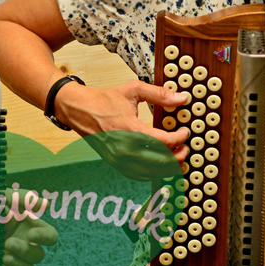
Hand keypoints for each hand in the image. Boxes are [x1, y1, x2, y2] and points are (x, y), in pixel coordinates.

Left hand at [0, 191, 57, 265]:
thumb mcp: (5, 196)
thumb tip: (45, 204)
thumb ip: (24, 198)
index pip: (50, 237)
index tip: (31, 234)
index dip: (45, 238)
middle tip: (9, 242)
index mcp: (32, 228)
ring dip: (19, 265)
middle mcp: (26, 245)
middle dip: (25, 251)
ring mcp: (16, 259)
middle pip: (38, 256)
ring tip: (4, 256)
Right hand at [54, 80, 190, 179]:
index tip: (185, 132)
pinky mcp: (115, 163)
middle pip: (160, 161)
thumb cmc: (103, 99)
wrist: (78, 109)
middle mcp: (124, 148)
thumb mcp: (133, 90)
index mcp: (131, 129)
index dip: (180, 138)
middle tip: (185, 148)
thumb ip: (159, 94)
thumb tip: (182, 98)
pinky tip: (160, 165)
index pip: (164, 141)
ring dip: (168, 167)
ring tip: (177, 158)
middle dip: (178, 156)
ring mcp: (119, 159)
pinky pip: (139, 175)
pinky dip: (153, 173)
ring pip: (151, 172)